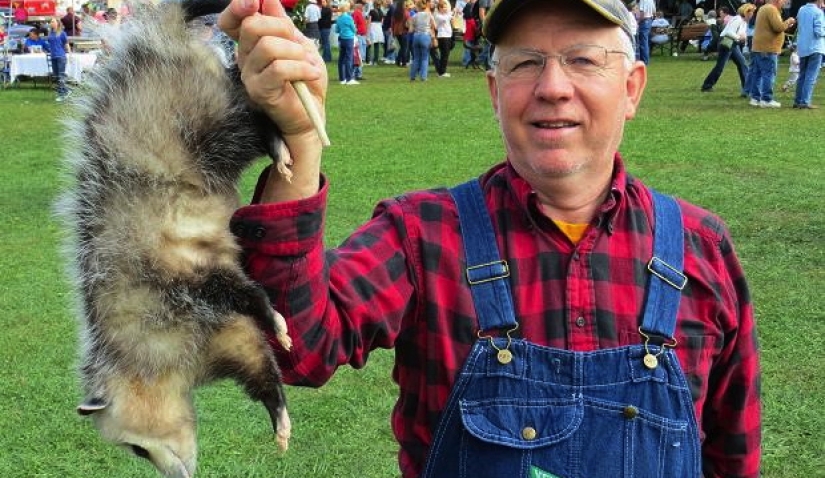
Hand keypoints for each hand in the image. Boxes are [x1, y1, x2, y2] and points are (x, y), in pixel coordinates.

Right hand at [219, 0, 325, 200]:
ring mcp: (249, 76)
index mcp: (251, 44)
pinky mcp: (259, 92)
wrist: (312, 115)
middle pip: (253, 26)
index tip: (256, 1)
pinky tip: (312, 74)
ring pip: (268, 47)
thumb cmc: (306, 81)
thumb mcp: (299, 45)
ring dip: (296, 53)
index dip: (239, 6)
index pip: (232, 20)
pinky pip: (278, 69)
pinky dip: (301, 68)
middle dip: (282, 28)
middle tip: (299, 45)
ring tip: (309, 65)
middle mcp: (245, 58)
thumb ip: (282, 23)